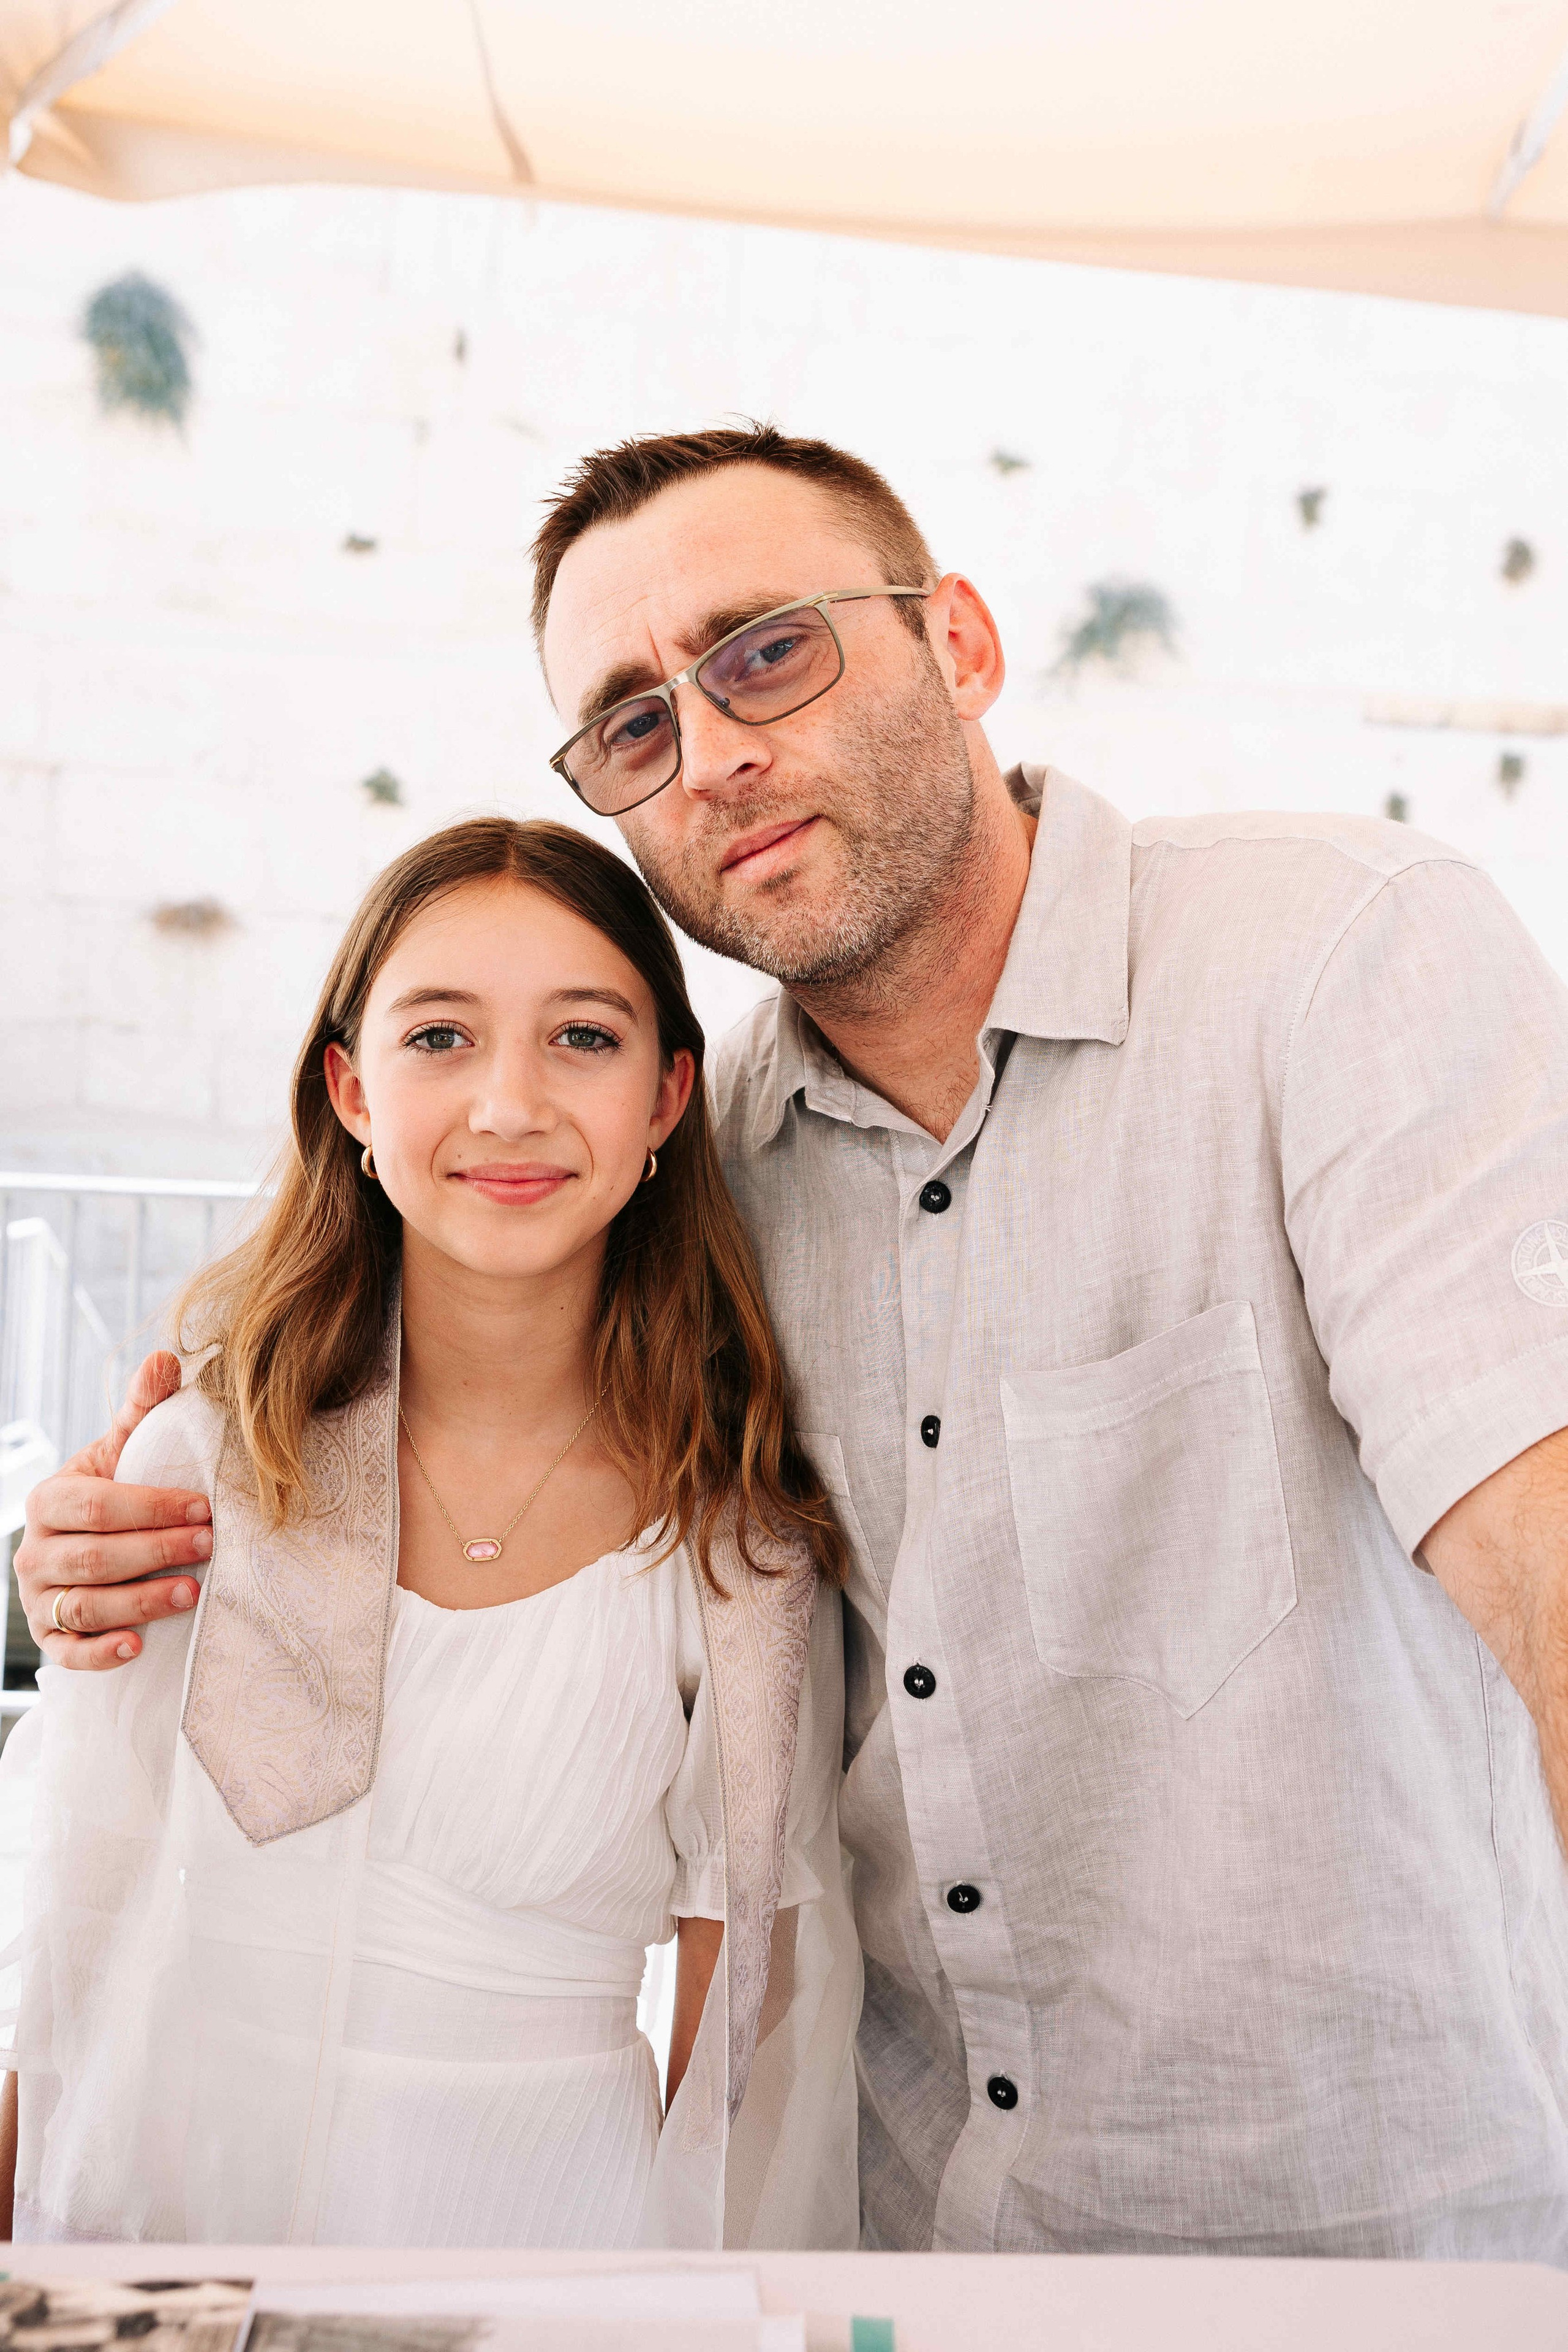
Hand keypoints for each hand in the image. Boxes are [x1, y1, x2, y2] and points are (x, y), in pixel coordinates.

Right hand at [16, 1352, 210, 1671]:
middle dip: (154, 1550)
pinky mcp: (50, 1638)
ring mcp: (39, 1597)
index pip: (97, 1504)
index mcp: (50, 1499)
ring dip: (139, 1601)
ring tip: (191, 1593)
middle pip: (93, 1556)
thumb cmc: (114, 1493)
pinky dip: (101, 1652)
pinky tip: (137, 1646)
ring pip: (84, 1604)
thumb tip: (165, 1358)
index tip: (204, 1507)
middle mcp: (34, 1550)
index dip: (151, 1506)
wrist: (91, 1545)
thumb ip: (142, 1410)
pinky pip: (68, 1653)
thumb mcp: (124, 1451)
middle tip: (210, 1546)